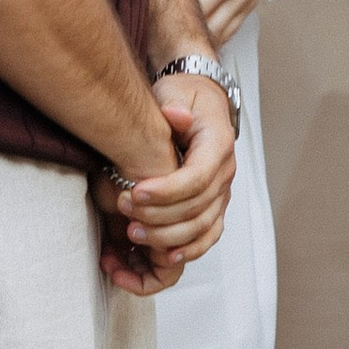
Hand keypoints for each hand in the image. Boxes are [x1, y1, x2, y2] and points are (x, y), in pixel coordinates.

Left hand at [94, 78, 236, 292]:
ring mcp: (223, 193)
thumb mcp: (176, 92)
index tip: (134, 192)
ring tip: (133, 232)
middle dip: (158, 215)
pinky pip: (208, 236)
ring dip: (167, 236)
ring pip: (202, 228)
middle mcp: (226, 172)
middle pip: (197, 208)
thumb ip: (174, 105)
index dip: (166, 191)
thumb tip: (175, 115)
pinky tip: (163, 256)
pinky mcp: (215, 206)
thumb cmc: (184, 97)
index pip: (197, 178)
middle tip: (123, 208)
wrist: (198, 103)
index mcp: (218, 145)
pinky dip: (188, 249)